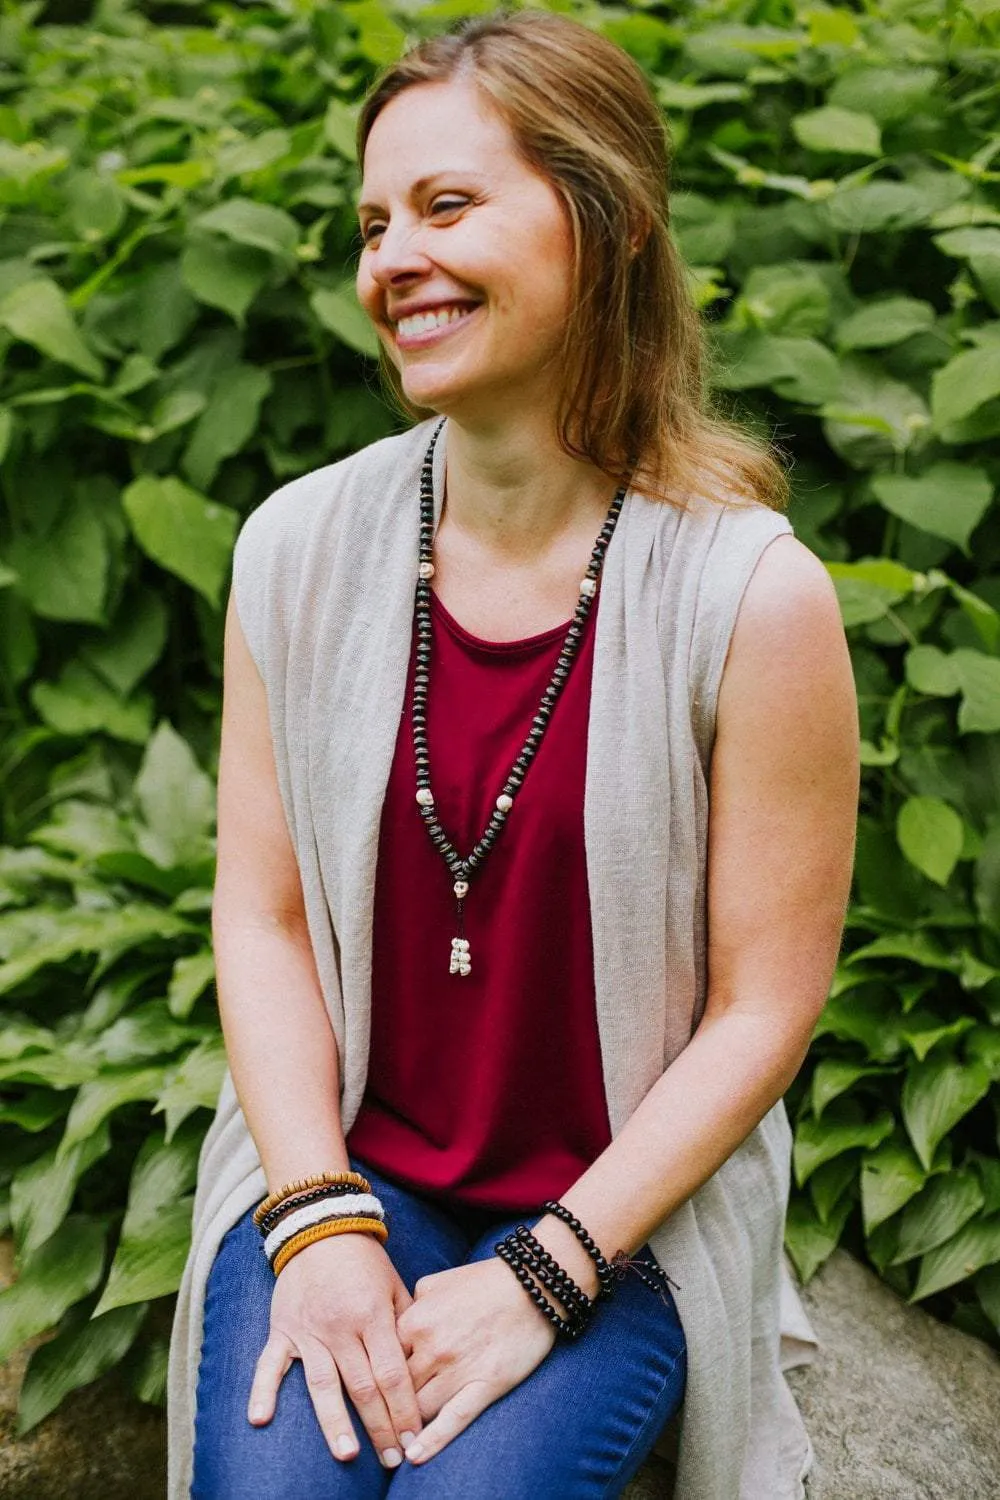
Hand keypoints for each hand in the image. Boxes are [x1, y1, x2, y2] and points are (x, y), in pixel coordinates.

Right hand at [248, 1232, 422, 1468]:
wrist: (321, 1226)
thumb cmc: (364, 1260)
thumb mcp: (394, 1285)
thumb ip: (404, 1325)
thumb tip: (418, 1368)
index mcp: (372, 1315)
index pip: (392, 1373)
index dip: (405, 1409)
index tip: (415, 1439)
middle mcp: (340, 1327)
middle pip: (362, 1386)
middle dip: (380, 1427)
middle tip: (393, 1459)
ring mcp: (308, 1330)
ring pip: (321, 1384)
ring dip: (334, 1422)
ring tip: (347, 1454)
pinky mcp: (283, 1329)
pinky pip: (270, 1364)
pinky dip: (263, 1391)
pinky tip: (259, 1420)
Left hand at [395, 1256, 556, 1463]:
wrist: (532, 1285)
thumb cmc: (482, 1282)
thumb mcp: (435, 1283)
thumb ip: (409, 1305)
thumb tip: (394, 1326)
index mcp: (415, 1321)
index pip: (381, 1362)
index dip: (377, 1378)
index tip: (375, 1390)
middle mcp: (431, 1347)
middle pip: (397, 1390)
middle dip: (388, 1406)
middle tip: (382, 1421)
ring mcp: (458, 1368)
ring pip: (419, 1409)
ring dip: (407, 1425)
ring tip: (397, 1441)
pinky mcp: (485, 1385)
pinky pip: (454, 1419)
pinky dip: (433, 1441)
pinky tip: (415, 1456)